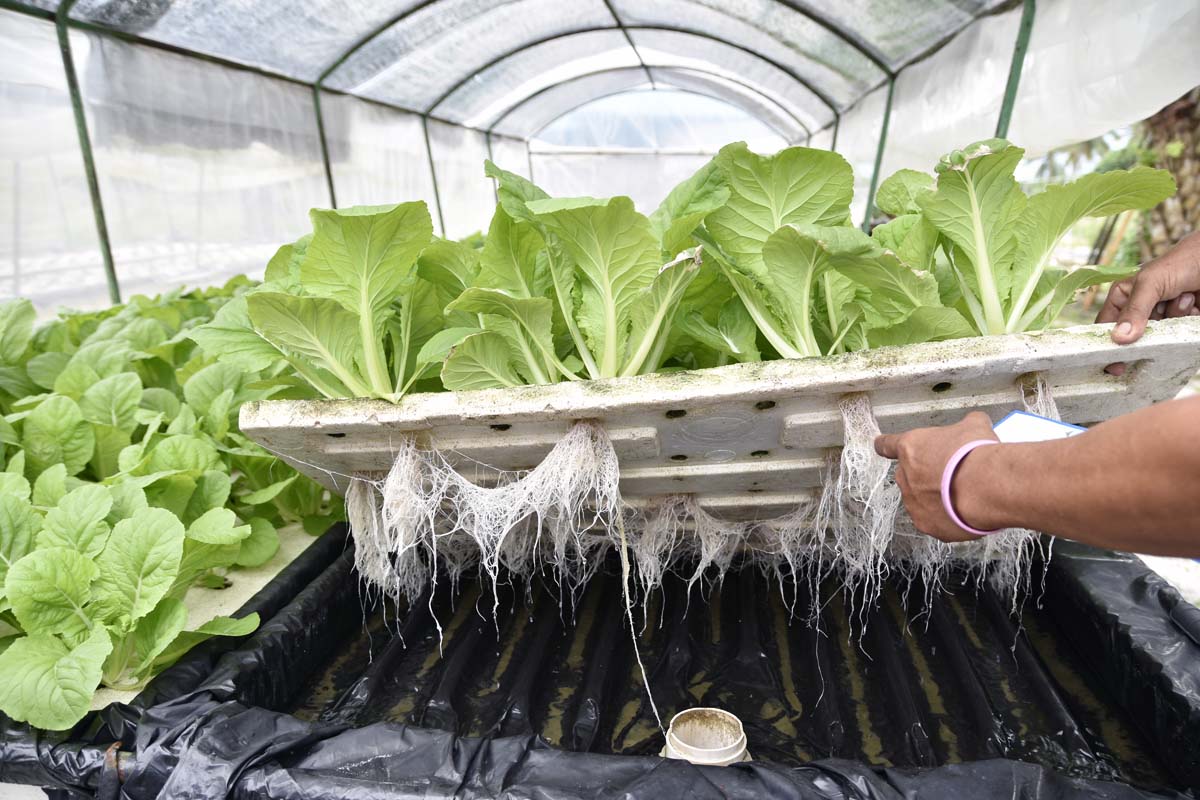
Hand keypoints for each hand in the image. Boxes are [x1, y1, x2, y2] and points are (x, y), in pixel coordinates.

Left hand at [873, 412, 999, 542]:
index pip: (887, 445)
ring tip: (960, 494)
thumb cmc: (977, 454)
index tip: (882, 446)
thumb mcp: (974, 426)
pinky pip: (933, 520)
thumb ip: (966, 424)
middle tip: (949, 473)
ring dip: (934, 497)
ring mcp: (913, 503)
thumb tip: (974, 422)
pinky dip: (945, 517)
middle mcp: (905, 476)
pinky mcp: (926, 524)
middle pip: (907, 474)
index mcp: (911, 448)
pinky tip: (963, 511)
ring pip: (919, 499)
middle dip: (924, 474)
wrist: (987, 487)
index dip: (886, 445)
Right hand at [1097, 231, 1199, 374]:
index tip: (1112, 365)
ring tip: (1183, 297)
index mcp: (1123, 297)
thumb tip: (1119, 338)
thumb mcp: (1151, 283)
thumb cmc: (1180, 262)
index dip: (1107, 345)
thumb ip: (1135, 310)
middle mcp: (1140, 309)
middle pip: (1133, 337)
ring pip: (1159, 336)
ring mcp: (1162, 316)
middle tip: (1151, 342)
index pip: (1106, 326)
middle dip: (1145, 336)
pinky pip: (1179, 334)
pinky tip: (1193, 302)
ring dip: (1173, 318)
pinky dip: (1187, 320)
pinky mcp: (1181, 321)